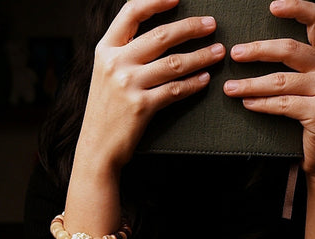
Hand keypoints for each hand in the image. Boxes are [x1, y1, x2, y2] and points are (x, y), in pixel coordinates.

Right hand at [79, 0, 225, 168]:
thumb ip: (122, 55)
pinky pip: (174, 90)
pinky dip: (192, 84)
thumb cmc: (104, 112)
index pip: (131, 12)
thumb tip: (154, 38)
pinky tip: (204, 80)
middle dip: (191, 28)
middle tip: (211, 25)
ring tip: (218, 53)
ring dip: (200, 56)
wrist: (96, 147)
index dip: (156, 0)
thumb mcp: (104, 76)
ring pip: (173, 63)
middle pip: (160, 36)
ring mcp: (128, 85)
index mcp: (105, 50)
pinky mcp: (141, 107)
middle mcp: (115, 63)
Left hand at [223, 0, 314, 180]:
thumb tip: (249, 53)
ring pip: (280, 81)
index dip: (296, 8)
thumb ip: (289, 66)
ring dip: (250, 84)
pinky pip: (282, 104)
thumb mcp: (303, 84)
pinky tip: (246, 104)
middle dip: (257, 51)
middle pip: (289, 50)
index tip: (272, 6)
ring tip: (229, 88)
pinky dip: (261, 104)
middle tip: (234, 54)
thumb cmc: (307, 111)